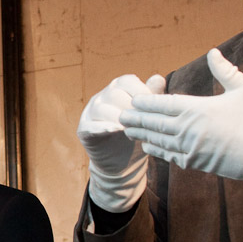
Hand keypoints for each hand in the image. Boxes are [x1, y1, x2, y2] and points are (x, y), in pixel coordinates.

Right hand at [77, 73, 166, 210]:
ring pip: (101, 108)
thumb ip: (152, 96)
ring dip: (117, 117)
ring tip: (130, 128)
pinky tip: (115, 130)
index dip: (141, 92)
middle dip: (130, 106)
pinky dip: (102, 127)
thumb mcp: (148, 116)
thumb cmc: (138, 134)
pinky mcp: (83, 130)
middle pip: (114, 93)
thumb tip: (158, 78)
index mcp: (118, 89)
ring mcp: (90, 113)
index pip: (127, 81)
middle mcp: (102, 97)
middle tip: (143, 120)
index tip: (153, 107)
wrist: (123, 163)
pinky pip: (89, 125)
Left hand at [120, 48, 242, 187]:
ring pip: (159, 140)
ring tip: (128, 129)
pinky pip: (170, 156)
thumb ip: (225, 70)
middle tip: (121, 115)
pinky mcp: (196, 163)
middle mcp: (189, 129)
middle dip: (137, 118)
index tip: (134, 99)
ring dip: (142, 134)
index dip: (146, 102)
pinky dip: (157, 150)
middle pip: (155, 123)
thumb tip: (213, 52)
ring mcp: (191, 148)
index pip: (164, 104)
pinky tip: (148, 146)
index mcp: (198, 108)